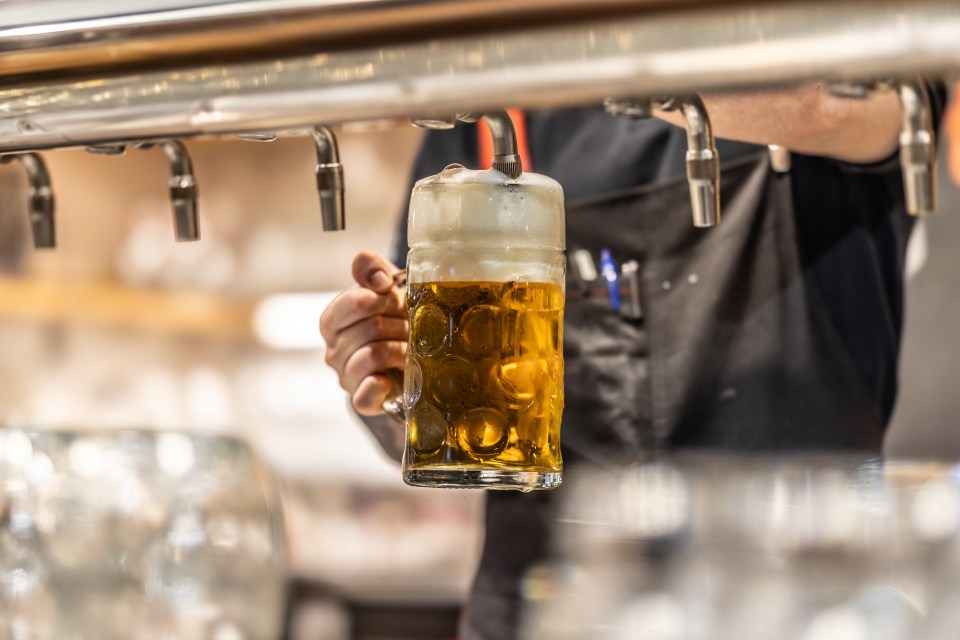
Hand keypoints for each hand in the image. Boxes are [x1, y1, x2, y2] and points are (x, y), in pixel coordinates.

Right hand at [320, 251, 407, 414]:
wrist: (408, 354)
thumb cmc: (391, 317)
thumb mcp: (383, 285)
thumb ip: (371, 267)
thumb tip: (378, 281)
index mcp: (332, 321)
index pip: (355, 302)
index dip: (383, 298)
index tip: (397, 299)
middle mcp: (333, 351)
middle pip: (371, 327)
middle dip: (399, 322)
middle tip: (409, 325)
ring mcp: (347, 377)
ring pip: (375, 353)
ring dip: (402, 346)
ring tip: (410, 346)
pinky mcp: (363, 400)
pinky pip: (363, 398)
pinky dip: (378, 386)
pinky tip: (391, 377)